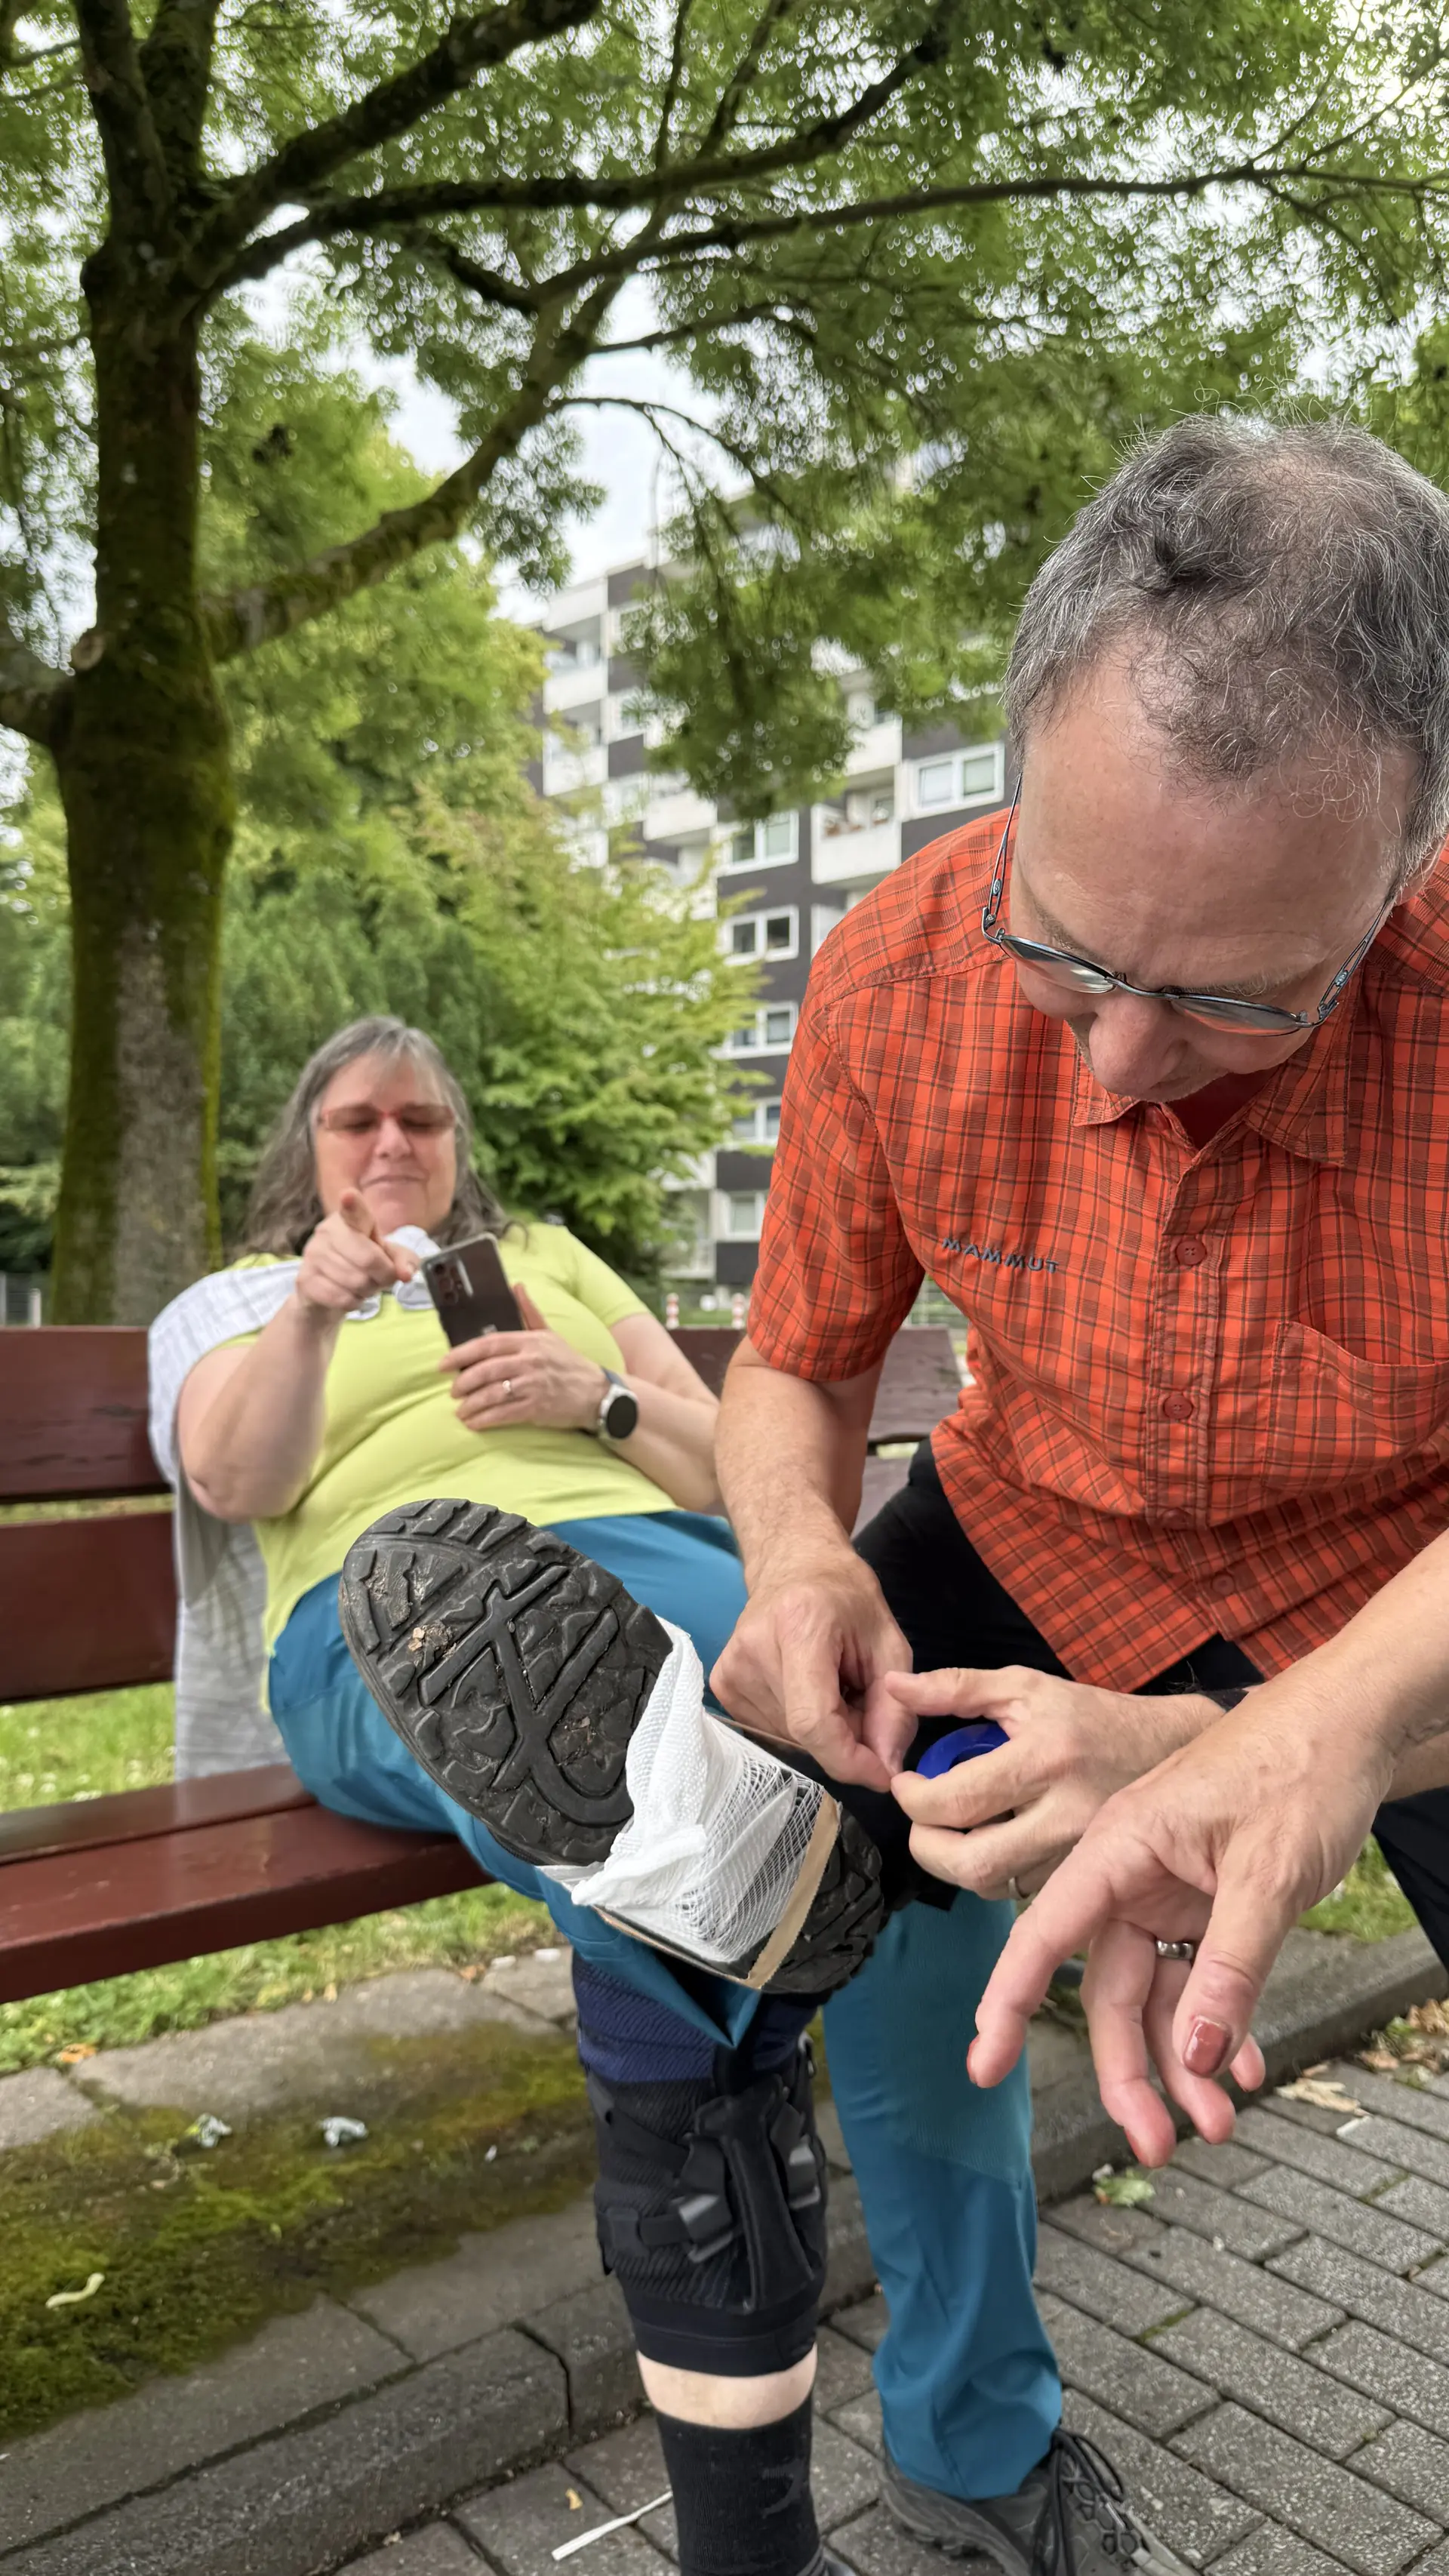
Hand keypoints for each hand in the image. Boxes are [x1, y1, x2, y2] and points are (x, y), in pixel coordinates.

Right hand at [294, 1189, 417, 1318]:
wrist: (324, 1292)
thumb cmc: (360, 1265)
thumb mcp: (387, 1257)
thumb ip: (403, 1260)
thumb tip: (406, 1274)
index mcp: (349, 1219)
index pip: (353, 1210)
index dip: (352, 1204)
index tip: (348, 1196)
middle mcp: (327, 1231)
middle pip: (368, 1259)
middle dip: (382, 1276)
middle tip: (380, 1279)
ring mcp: (313, 1255)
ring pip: (356, 1282)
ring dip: (368, 1291)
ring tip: (362, 1285)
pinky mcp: (305, 1279)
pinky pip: (342, 1298)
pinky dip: (353, 1302)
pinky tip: (348, 1295)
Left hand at [441, 1283, 612, 1433]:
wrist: (597, 1393)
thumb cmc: (569, 1363)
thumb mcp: (550, 1334)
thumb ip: (529, 1312)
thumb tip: (516, 1286)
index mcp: (529, 1341)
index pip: (488, 1344)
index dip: (461, 1354)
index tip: (443, 1364)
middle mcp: (529, 1361)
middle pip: (485, 1370)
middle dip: (463, 1382)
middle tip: (453, 1391)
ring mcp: (533, 1385)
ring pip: (491, 1394)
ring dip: (471, 1405)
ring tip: (461, 1411)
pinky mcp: (536, 1408)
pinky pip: (503, 1414)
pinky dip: (485, 1420)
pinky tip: (474, 1423)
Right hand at [710, 1546, 913, 1792]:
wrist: (794, 1564)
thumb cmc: (847, 1599)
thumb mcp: (890, 1646)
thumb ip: (894, 1710)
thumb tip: (885, 1770)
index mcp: (799, 1626)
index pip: (813, 1721)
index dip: (849, 1759)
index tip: (882, 1772)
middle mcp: (752, 1649)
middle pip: (803, 1734)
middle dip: (845, 1741)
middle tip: (863, 1706)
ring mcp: (729, 1668)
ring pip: (788, 1739)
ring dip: (823, 1733)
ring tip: (835, 1690)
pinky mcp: (721, 1683)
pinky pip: (770, 1731)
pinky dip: (800, 1726)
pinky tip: (808, 1690)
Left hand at [889, 1666, 1214, 1898]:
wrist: (1168, 1753)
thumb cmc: (1090, 1717)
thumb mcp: (1026, 1687)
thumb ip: (956, 1688)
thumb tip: (893, 1687)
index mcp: (1045, 1759)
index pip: (958, 1800)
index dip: (914, 1799)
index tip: (906, 1784)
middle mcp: (1064, 1815)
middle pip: (972, 1863)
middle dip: (927, 1848)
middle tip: (921, 1823)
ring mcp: (1078, 1855)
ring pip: (994, 1886)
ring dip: (957, 1863)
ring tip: (954, 1829)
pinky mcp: (1087, 1879)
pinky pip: (1021, 1893)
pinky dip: (993, 1873)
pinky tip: (992, 1842)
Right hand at [967, 1673, 1388, 2164]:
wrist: (1351, 1721)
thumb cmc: (1300, 1765)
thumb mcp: (1269, 1875)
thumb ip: (1230, 1968)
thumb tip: (1194, 2054)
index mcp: (1121, 1847)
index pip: (1046, 1934)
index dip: (1009, 2003)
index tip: (984, 2065)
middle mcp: (1133, 1872)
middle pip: (1109, 1989)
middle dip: (1131, 2072)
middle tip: (1155, 2146)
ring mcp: (1171, 1889)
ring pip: (1157, 1995)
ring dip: (1184, 2063)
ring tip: (1216, 2123)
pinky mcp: (1208, 1900)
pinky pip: (1200, 1977)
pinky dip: (1220, 2024)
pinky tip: (1244, 2066)